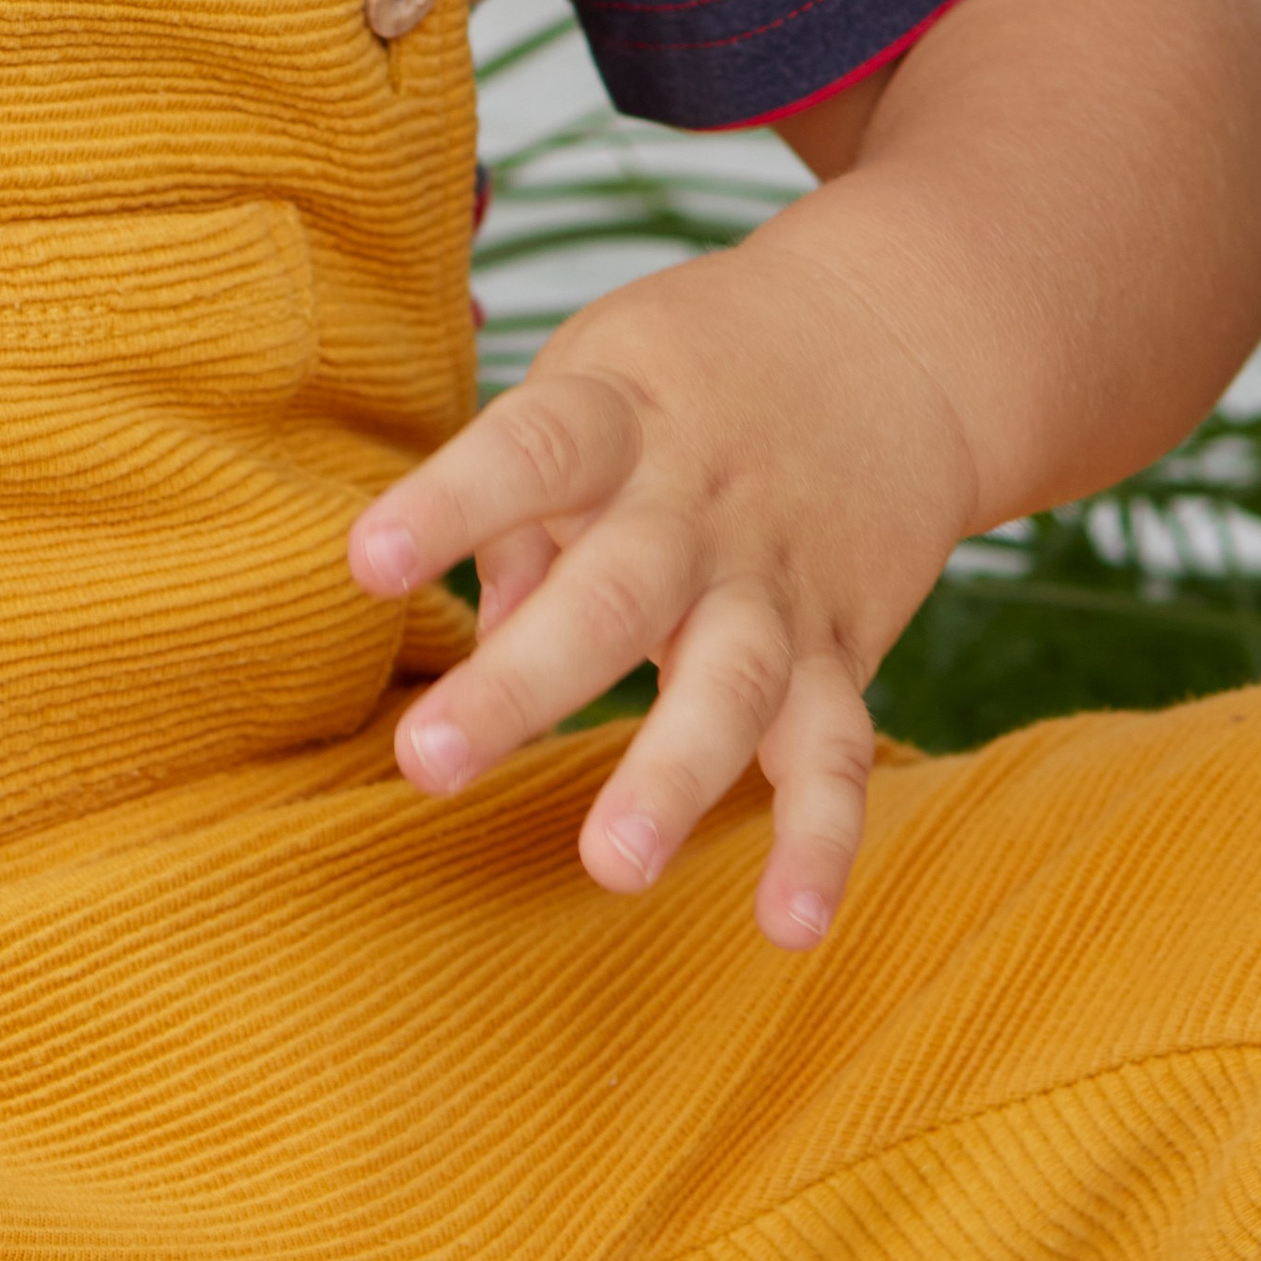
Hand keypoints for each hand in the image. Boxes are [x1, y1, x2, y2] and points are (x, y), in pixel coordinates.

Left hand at [348, 230, 979, 946]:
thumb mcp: (596, 379)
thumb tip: (481, 631)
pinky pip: (839, 752)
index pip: (531, 450)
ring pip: (731, 681)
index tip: (366, 563)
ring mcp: (776, 582)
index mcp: (620, 417)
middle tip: (427, 765)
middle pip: (615, 592)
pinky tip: (787, 925)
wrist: (893, 335)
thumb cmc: (694, 370)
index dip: (450, 504)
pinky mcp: (843, 647)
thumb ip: (528, 507)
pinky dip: (821, 841)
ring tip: (611, 865)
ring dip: (674, 776)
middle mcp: (698, 505)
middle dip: (522, 685)